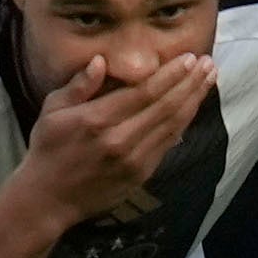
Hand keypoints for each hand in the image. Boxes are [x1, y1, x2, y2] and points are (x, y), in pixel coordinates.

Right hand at [15, 49, 211, 222]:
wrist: (48, 199)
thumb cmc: (48, 149)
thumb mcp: (52, 111)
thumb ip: (78, 86)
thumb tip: (100, 62)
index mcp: (97, 120)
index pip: (144, 92)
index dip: (170, 74)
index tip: (188, 58)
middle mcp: (119, 139)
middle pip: (165, 106)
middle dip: (190, 83)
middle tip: (208, 64)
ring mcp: (133, 160)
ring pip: (172, 125)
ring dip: (193, 100)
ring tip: (208, 80)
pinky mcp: (140, 174)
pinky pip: (168, 144)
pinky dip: (183, 124)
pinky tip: (193, 107)